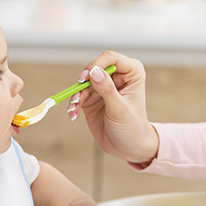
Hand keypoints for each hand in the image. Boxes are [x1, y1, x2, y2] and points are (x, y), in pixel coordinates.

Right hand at [70, 51, 158, 165]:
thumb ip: (107, 90)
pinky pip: (79, 95)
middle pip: (94, 68)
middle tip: (78, 96)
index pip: (110, 58)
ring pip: (83, 82)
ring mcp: (103, 87)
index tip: (85, 78)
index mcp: (131, 73)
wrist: (128, 147)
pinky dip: (74, 103)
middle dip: (83, 82)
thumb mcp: (120, 109)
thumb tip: (94, 72)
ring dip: (76, 95)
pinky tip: (73, 114)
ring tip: (74, 109)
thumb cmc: (132, 128)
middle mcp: (117, 76)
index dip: (96, 65)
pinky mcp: (92, 98)